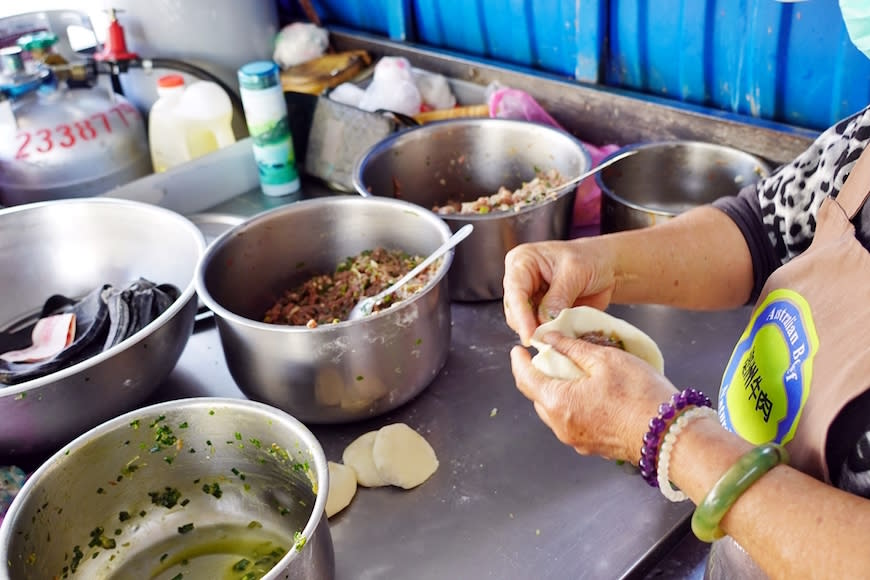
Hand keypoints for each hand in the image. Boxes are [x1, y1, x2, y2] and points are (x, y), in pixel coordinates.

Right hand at [503, 239, 616, 345]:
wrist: (607, 267)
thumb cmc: (591, 259)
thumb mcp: (575, 272)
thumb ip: (558, 297)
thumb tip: (545, 321)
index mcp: (522, 261)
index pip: (515, 292)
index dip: (521, 315)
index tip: (529, 335)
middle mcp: (521, 280)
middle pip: (514, 311)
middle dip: (529, 326)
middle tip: (547, 339)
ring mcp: (530, 298)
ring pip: (524, 323)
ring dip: (541, 332)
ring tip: (558, 335)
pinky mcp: (540, 312)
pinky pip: (539, 328)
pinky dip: (550, 334)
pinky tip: (562, 335)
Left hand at [509, 332, 677, 462]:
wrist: (669, 435)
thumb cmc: (639, 394)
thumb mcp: (605, 360)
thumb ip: (572, 348)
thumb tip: (550, 338)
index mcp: (558, 402)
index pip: (525, 379)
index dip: (519, 362)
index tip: (518, 350)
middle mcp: (561, 426)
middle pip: (539, 397)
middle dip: (539, 376)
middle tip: (548, 357)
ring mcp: (576, 440)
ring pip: (555, 411)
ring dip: (557, 391)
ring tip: (571, 373)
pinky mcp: (592, 447)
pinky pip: (572, 422)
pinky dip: (572, 405)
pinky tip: (589, 393)